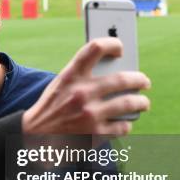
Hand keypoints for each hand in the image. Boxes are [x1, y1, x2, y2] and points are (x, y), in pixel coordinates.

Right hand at [23, 37, 150, 135]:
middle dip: (139, 79)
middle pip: (123, 78)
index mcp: (71, 75)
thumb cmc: (52, 106)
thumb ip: (83, 75)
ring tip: (143, 102)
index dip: (112, 44)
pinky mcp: (95, 133)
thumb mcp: (61, 84)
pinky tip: (125, 122)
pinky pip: (123, 126)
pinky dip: (126, 124)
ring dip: (141, 102)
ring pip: (130, 103)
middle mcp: (81, 92)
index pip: (95, 48)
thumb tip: (116, 71)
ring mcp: (90, 114)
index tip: (120, 48)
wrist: (36, 135)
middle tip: (144, 82)